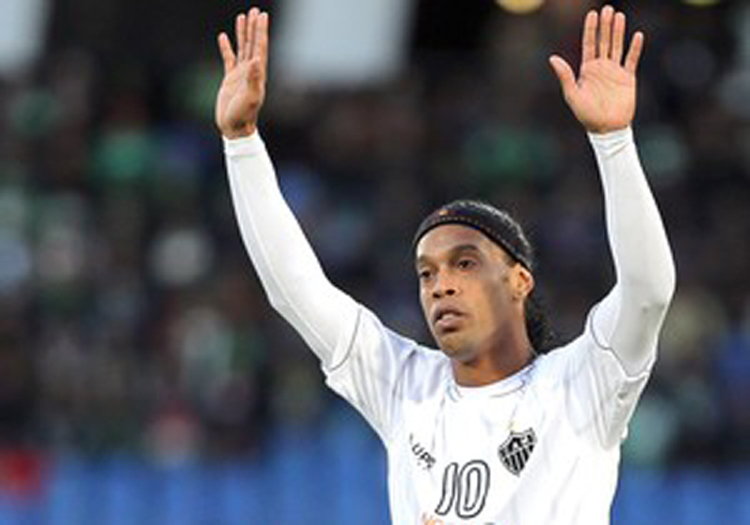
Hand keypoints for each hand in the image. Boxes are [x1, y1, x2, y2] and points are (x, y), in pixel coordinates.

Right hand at [215, 8, 268, 138]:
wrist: (234, 127)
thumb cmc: (243, 115)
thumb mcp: (250, 97)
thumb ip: (254, 79)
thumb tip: (257, 60)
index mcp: (257, 73)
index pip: (260, 47)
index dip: (261, 31)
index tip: (262, 16)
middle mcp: (251, 71)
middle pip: (253, 43)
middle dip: (254, 27)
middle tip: (255, 10)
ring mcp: (240, 74)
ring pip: (242, 48)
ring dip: (243, 33)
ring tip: (242, 16)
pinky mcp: (230, 79)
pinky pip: (228, 58)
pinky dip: (226, 47)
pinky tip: (224, 36)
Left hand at [549, 5, 643, 133]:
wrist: (606, 128)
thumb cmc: (587, 115)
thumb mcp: (572, 94)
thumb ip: (565, 76)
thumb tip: (552, 58)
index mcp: (587, 69)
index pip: (589, 44)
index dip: (591, 29)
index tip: (592, 14)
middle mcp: (601, 67)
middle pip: (604, 41)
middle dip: (605, 25)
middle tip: (608, 8)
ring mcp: (615, 71)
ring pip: (617, 46)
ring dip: (618, 32)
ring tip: (619, 16)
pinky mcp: (628, 78)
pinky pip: (632, 60)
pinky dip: (635, 48)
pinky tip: (637, 35)